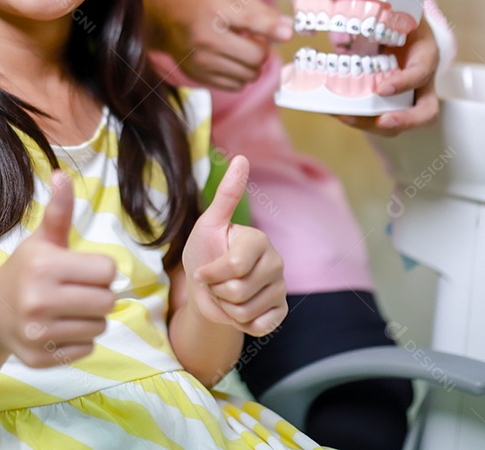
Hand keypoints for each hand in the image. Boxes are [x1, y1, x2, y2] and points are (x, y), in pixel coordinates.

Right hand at [0, 172, 115, 367]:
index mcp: (44, 266)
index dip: (100, 270)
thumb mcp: (41, 240)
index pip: (109, 271)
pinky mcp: (40, 358)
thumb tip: (62, 174)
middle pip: (108, 302)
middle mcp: (38, 301)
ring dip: (91, 318)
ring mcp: (37, 333)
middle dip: (99, 295)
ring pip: (100, 327)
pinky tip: (58, 328)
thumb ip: (59, 211)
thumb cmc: (26, 270)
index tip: (81, 270)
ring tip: (68, 309)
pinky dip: (79, 341)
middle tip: (76, 291)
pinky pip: (87, 350)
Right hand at [144, 0, 293, 90]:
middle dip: (263, 51)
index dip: (273, 29)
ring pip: (249, 75)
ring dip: (253, 65)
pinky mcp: (200, 77)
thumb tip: (289, 29)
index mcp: (216, 10)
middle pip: (255, 56)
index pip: (250, 21)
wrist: (168, 23)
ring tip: (242, 52)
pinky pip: (236, 86)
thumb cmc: (206, 7)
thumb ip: (263, 12)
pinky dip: (241, 77)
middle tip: (254, 41)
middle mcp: (207, 38)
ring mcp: (202, 61)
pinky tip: (232, 63)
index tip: (287, 34)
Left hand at [181, 156, 286, 336]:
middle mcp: (276, 263)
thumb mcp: (208, 224)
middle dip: (217, 291)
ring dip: (226, 308)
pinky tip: (240, 310)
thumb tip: (241, 157)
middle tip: (217, 282)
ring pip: (245, 312)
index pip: (233, 267)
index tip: (205, 268)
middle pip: (238, 291)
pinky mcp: (280, 312)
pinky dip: (242, 324)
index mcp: (259, 240)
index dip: (211, 273)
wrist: (204, 290)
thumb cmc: (204, 253)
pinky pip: (260, 327)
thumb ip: (226, 194)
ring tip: (226, 295)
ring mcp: (280, 289)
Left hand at [336, 0, 439, 136]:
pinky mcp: (384, 102)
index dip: (406, 82)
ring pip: (396, 121)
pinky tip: (330, 109)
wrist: (395, 27)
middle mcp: (419, 81)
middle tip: (381, 121)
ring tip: (344, 117)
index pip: (423, 74)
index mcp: (424, 54)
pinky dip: (353, 116)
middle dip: (404, 121)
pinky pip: (373, 116)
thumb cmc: (400, 13)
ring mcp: (403, 96)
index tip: (383, 87)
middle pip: (424, 113)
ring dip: (370, 124)